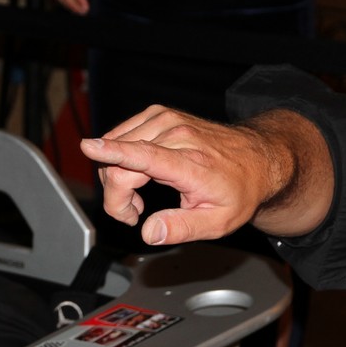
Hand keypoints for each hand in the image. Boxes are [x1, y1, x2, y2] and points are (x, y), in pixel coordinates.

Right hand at [80, 105, 280, 245]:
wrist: (258, 158)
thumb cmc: (238, 190)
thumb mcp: (218, 223)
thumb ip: (182, 228)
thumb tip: (148, 232)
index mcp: (190, 163)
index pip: (144, 155)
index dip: (112, 153)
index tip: (87, 147)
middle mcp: (176, 135)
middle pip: (120, 163)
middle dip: (115, 196)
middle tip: (134, 216)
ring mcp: (166, 120)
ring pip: (116, 148)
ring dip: (116, 177)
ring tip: (139, 198)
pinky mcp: (158, 114)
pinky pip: (122, 135)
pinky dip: (119, 158)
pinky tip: (136, 174)